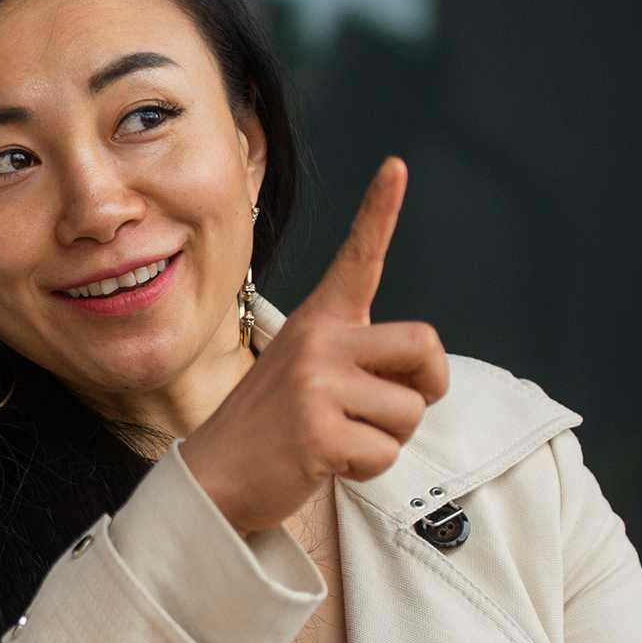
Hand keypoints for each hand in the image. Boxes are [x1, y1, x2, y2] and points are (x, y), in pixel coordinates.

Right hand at [182, 158, 449, 535]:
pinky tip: (325, 461)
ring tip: (338, 439)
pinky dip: (366, 469)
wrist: (214, 477)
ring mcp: (316, 383)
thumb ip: (356, 360)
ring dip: (388, 438)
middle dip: (427, 386)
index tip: (397, 165)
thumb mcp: (306, 374)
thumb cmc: (271, 429)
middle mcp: (318, 340)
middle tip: (391, 407)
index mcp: (318, 320)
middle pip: (425, 344)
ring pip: (411, 410)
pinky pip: (385, 453)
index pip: (358, 258)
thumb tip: (421, 378)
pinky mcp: (318, 430)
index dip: (380, 211)